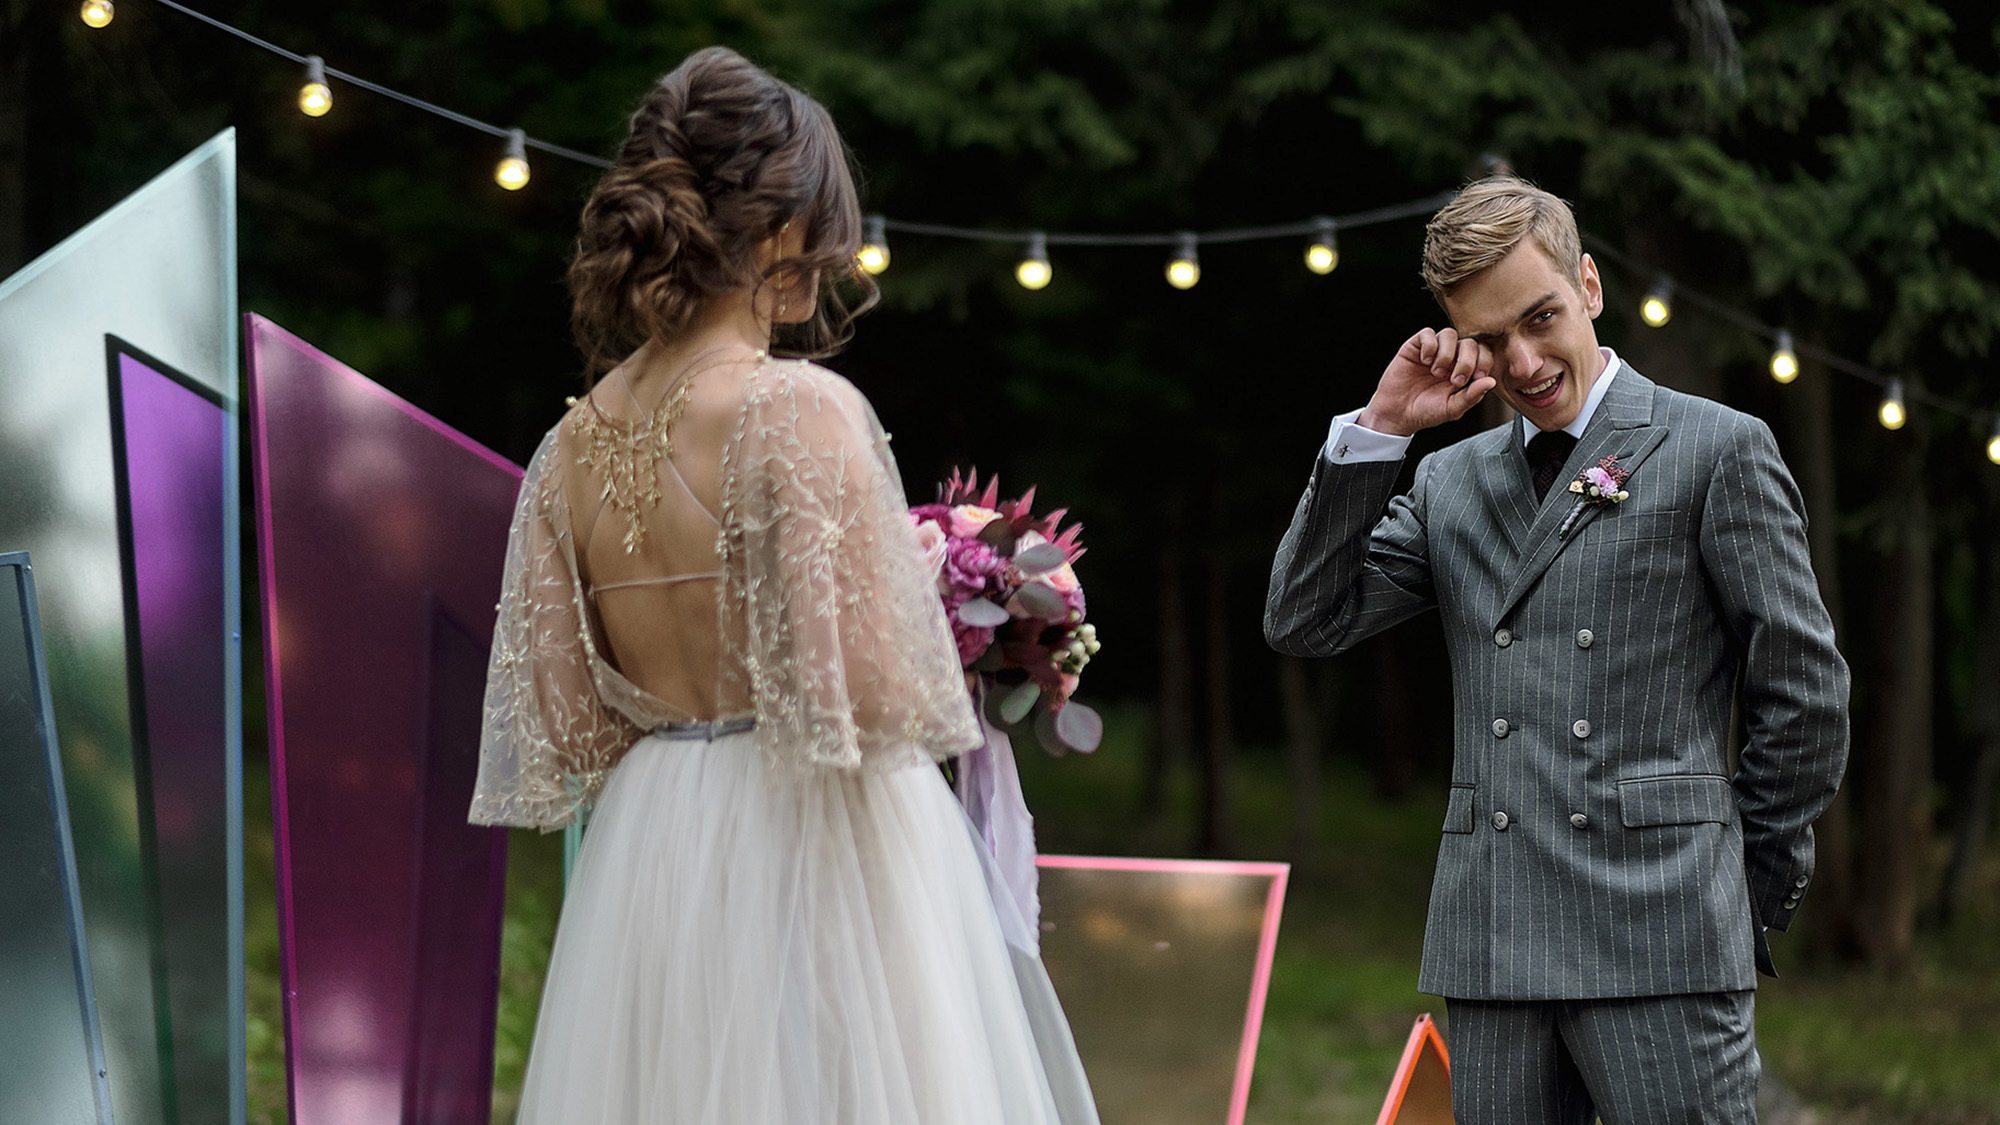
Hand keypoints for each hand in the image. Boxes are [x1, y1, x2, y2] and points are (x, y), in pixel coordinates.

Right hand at [1356, 328, 1496, 435]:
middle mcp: (1450, 358)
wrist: (1397, 415)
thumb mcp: (1452, 408)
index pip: (1482, 353)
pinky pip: (1427, 333)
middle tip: (1455, 380)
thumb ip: (1472, 396)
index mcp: (1463, 370)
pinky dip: (1429, 346)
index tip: (1476, 378)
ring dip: (1447, 353)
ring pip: (1450, 334)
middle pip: (1469, 342)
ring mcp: (1433, 351)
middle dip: (1466, 361)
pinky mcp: (1414, 347)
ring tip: (1436, 372)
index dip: (1483, 361)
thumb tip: (1491, 381)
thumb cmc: (1425, 413)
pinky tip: (1425, 362)